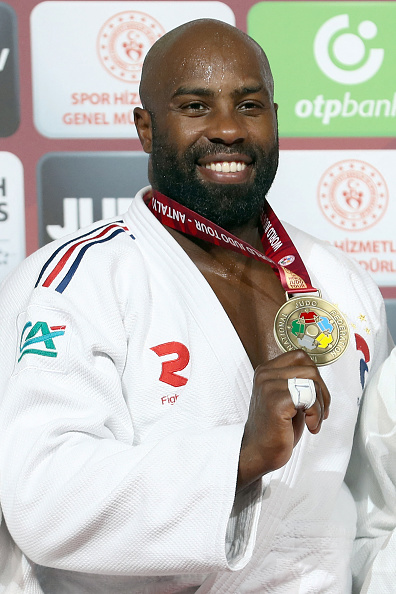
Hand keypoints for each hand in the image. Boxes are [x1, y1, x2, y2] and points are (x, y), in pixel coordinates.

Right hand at [237, 349, 329, 490]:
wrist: (259, 453)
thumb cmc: (275, 429)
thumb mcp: (286, 397)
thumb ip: (297, 381)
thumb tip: (319, 375)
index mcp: (266, 371)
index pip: (301, 357)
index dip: (315, 376)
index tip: (317, 397)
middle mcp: (265, 375)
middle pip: (310, 368)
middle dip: (322, 392)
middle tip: (320, 412)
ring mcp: (269, 387)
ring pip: (312, 383)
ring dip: (319, 405)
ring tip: (312, 421)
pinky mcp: (276, 402)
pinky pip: (309, 398)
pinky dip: (316, 414)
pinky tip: (310, 426)